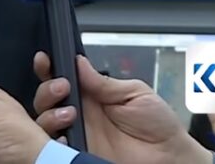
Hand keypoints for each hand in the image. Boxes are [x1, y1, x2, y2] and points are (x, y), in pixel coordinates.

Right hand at [33, 52, 210, 163]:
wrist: (169, 156)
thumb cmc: (158, 124)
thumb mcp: (133, 93)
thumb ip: (103, 82)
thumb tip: (78, 61)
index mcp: (90, 93)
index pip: (61, 76)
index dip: (48, 67)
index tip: (44, 60)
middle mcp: (79, 111)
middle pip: (46, 96)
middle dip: (47, 88)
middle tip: (63, 87)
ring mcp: (77, 132)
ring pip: (44, 119)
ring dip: (50, 112)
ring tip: (71, 113)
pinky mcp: (77, 151)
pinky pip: (54, 145)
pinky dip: (53, 139)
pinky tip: (64, 134)